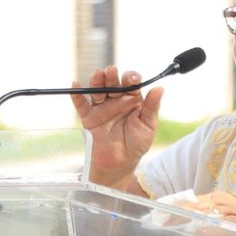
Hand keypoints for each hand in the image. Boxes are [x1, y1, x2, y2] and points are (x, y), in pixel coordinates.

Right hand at [71, 65, 163, 187]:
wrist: (120, 164)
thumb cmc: (137, 144)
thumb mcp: (148, 125)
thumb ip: (152, 107)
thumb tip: (160, 88)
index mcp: (132, 100)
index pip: (130, 83)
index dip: (131, 78)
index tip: (132, 79)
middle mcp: (116, 100)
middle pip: (112, 83)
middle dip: (111, 76)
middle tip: (111, 72)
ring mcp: (102, 108)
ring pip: (97, 90)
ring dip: (96, 81)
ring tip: (98, 75)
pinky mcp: (89, 117)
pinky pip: (81, 104)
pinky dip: (76, 95)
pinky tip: (75, 85)